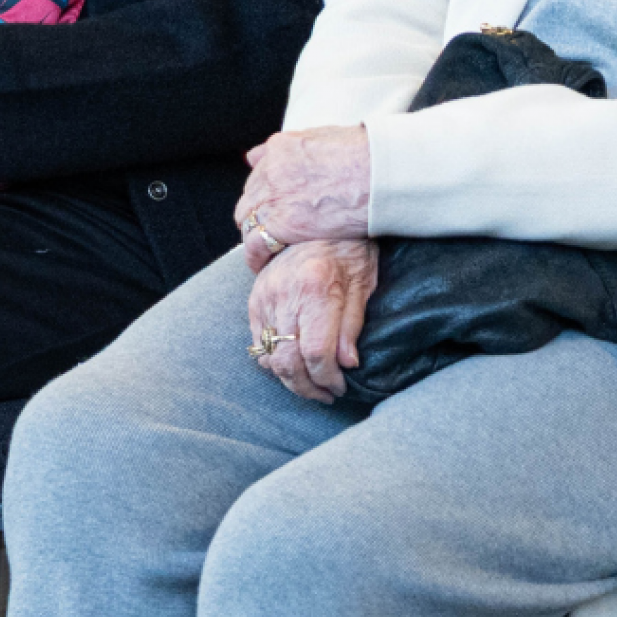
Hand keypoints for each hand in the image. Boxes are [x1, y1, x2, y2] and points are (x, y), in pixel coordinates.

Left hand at [235, 126, 370, 268]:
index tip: (271, 208)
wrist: (378, 173)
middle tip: (268, 230)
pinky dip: (256, 255)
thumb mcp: (323, 137)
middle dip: (256, 215)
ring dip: (254, 235)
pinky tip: (262, 263)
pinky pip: (256, 243)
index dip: (264, 196)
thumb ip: (291, 146)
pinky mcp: (283, 223)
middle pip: (249, 199)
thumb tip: (259, 155)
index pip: (258, 175)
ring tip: (263, 249)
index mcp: (279, 148)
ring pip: (248, 221)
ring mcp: (274, 198)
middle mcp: (270, 171)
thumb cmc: (365, 156)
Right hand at [248, 238, 378, 402]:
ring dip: (291, 379)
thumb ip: (351, 327)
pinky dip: (274, 361)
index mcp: (315, 291)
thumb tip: (347, 365)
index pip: (316, 353)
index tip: (341, 387)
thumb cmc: (349, 253)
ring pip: (270, 356)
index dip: (328, 379)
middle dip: (308, 387)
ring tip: (312, 385)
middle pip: (288, 360)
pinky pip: (258, 342)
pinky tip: (293, 364)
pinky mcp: (255, 299)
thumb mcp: (362, 287)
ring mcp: (265, 297)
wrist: (317, 222)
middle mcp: (284, 295)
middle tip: (327, 394)